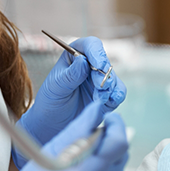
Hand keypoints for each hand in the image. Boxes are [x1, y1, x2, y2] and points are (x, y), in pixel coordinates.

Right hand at [0, 102, 130, 170]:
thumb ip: (79, 128)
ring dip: (109, 163)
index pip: (118, 142)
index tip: (109, 120)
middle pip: (121, 154)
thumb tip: (99, 107)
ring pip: (121, 169)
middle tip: (91, 145)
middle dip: (110, 143)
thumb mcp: (51, 152)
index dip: (117, 126)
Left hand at [14, 37, 125, 166]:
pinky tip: (110, 101)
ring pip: (114, 78)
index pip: (90, 46)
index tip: (99, 65)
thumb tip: (83, 60)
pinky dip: (117, 96)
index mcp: (75, 56)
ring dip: (110, 87)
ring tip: (99, 99)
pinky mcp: (108, 95)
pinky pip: (118, 92)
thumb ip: (70, 75)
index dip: (97, 52)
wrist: (53, 124)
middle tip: (100, 86)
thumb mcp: (56, 87)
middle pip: (105, 62)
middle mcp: (90, 66)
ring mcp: (100, 81)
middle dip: (104, 75)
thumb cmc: (50, 102)